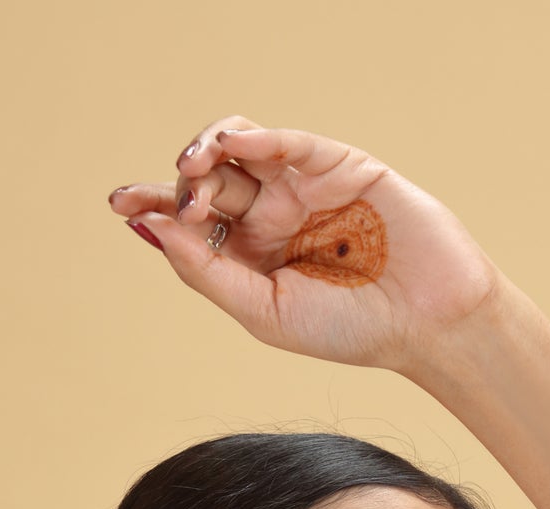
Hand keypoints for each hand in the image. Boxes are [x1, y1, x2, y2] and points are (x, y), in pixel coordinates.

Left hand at [107, 115, 504, 371]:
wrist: (427, 324)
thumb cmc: (352, 329)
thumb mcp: (263, 311)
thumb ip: (207, 271)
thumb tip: (151, 229)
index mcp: (251, 256)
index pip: (191, 221)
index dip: (154, 206)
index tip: (121, 203)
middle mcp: (272, 216)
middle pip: (208, 180)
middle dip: (182, 183)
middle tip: (180, 201)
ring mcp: (304, 187)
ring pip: (239, 148)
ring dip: (209, 149)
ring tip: (195, 166)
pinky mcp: (338, 164)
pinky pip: (288, 141)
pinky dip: (258, 138)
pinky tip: (234, 145)